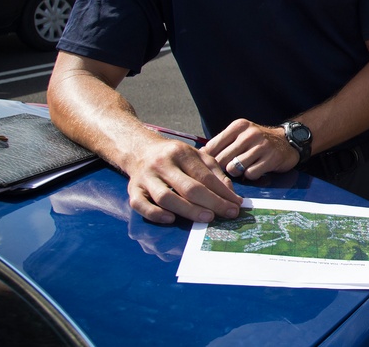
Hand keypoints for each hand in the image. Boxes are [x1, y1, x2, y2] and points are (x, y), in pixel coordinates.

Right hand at [122, 137, 241, 224]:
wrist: (140, 150)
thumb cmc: (175, 157)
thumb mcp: (197, 157)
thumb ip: (215, 173)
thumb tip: (231, 195)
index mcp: (181, 153)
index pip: (205, 176)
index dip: (222, 193)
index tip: (236, 206)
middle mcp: (162, 164)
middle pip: (188, 187)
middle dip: (211, 203)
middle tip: (226, 214)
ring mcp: (146, 177)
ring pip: (166, 197)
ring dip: (188, 210)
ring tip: (207, 218)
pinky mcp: (132, 190)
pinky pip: (140, 204)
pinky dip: (155, 214)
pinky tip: (171, 219)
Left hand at [202, 118, 299, 179]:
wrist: (288, 141)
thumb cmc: (258, 141)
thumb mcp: (241, 134)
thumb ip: (222, 143)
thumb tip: (199, 155)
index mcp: (238, 126)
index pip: (212, 147)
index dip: (210, 159)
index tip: (214, 165)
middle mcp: (249, 134)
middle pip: (221, 160)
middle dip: (223, 168)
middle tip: (230, 169)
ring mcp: (261, 146)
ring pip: (234, 168)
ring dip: (237, 173)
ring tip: (243, 168)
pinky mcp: (271, 158)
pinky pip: (250, 175)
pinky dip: (251, 176)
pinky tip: (256, 170)